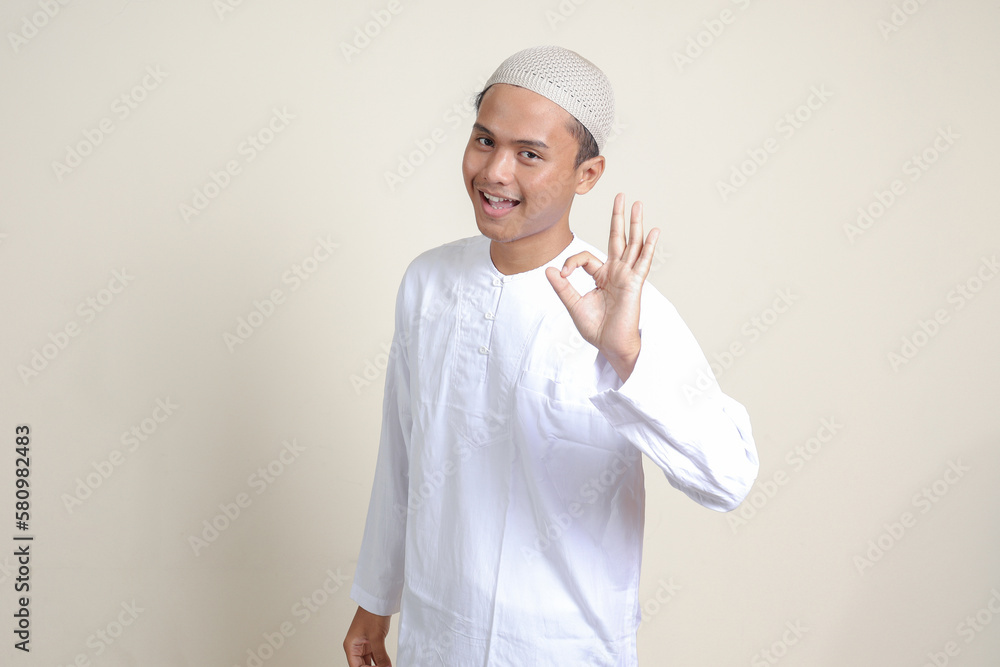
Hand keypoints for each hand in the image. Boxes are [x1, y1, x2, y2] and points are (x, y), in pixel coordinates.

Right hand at [343, 606, 392, 665]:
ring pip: (369, 661)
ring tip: (386, 666)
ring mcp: (364, 643)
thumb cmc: (372, 612)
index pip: (356, 666)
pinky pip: (375, 654)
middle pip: (362, 665)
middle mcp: (356, 645)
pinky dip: (381, 659)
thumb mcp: (376, 636)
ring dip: (377, 665)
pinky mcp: (372, 640)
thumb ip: (380, 655)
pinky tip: (387, 663)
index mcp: (351, 645)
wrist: (379, 598)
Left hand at [545, 193, 659, 380]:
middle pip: (618, 238)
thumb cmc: (597, 329)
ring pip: (632, 244)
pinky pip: (643, 262)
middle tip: (621, 196)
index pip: (585, 257)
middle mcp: (616, 272)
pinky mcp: (635, 284)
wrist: (611, 346)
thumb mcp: (574, 305)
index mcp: (602, 276)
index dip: (571, 263)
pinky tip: (654, 232)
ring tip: (637, 204)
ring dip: (635, 224)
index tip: (563, 276)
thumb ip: (563, 288)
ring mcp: (627, 277)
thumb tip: (549, 270)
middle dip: (619, 217)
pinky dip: (649, 247)